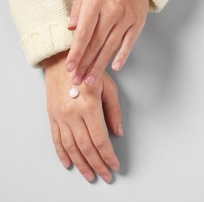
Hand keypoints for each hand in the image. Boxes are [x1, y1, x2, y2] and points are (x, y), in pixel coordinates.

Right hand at [44, 51, 122, 182]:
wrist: (62, 61)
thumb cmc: (89, 71)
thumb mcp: (108, 87)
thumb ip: (114, 111)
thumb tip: (118, 132)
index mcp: (89, 106)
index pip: (100, 139)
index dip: (108, 155)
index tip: (115, 165)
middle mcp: (72, 114)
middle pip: (86, 147)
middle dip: (98, 164)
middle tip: (106, 175)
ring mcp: (60, 116)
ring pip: (71, 147)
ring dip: (81, 164)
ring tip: (90, 175)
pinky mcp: (52, 117)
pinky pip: (57, 140)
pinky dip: (63, 154)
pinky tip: (69, 163)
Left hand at [66, 0, 148, 85]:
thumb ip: (77, 9)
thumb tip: (71, 29)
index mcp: (95, 3)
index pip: (84, 33)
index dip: (76, 52)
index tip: (70, 67)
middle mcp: (111, 12)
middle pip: (96, 44)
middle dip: (85, 65)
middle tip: (78, 81)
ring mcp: (126, 19)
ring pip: (111, 47)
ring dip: (100, 66)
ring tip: (91, 80)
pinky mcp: (137, 24)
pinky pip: (129, 43)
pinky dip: (123, 56)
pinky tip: (115, 68)